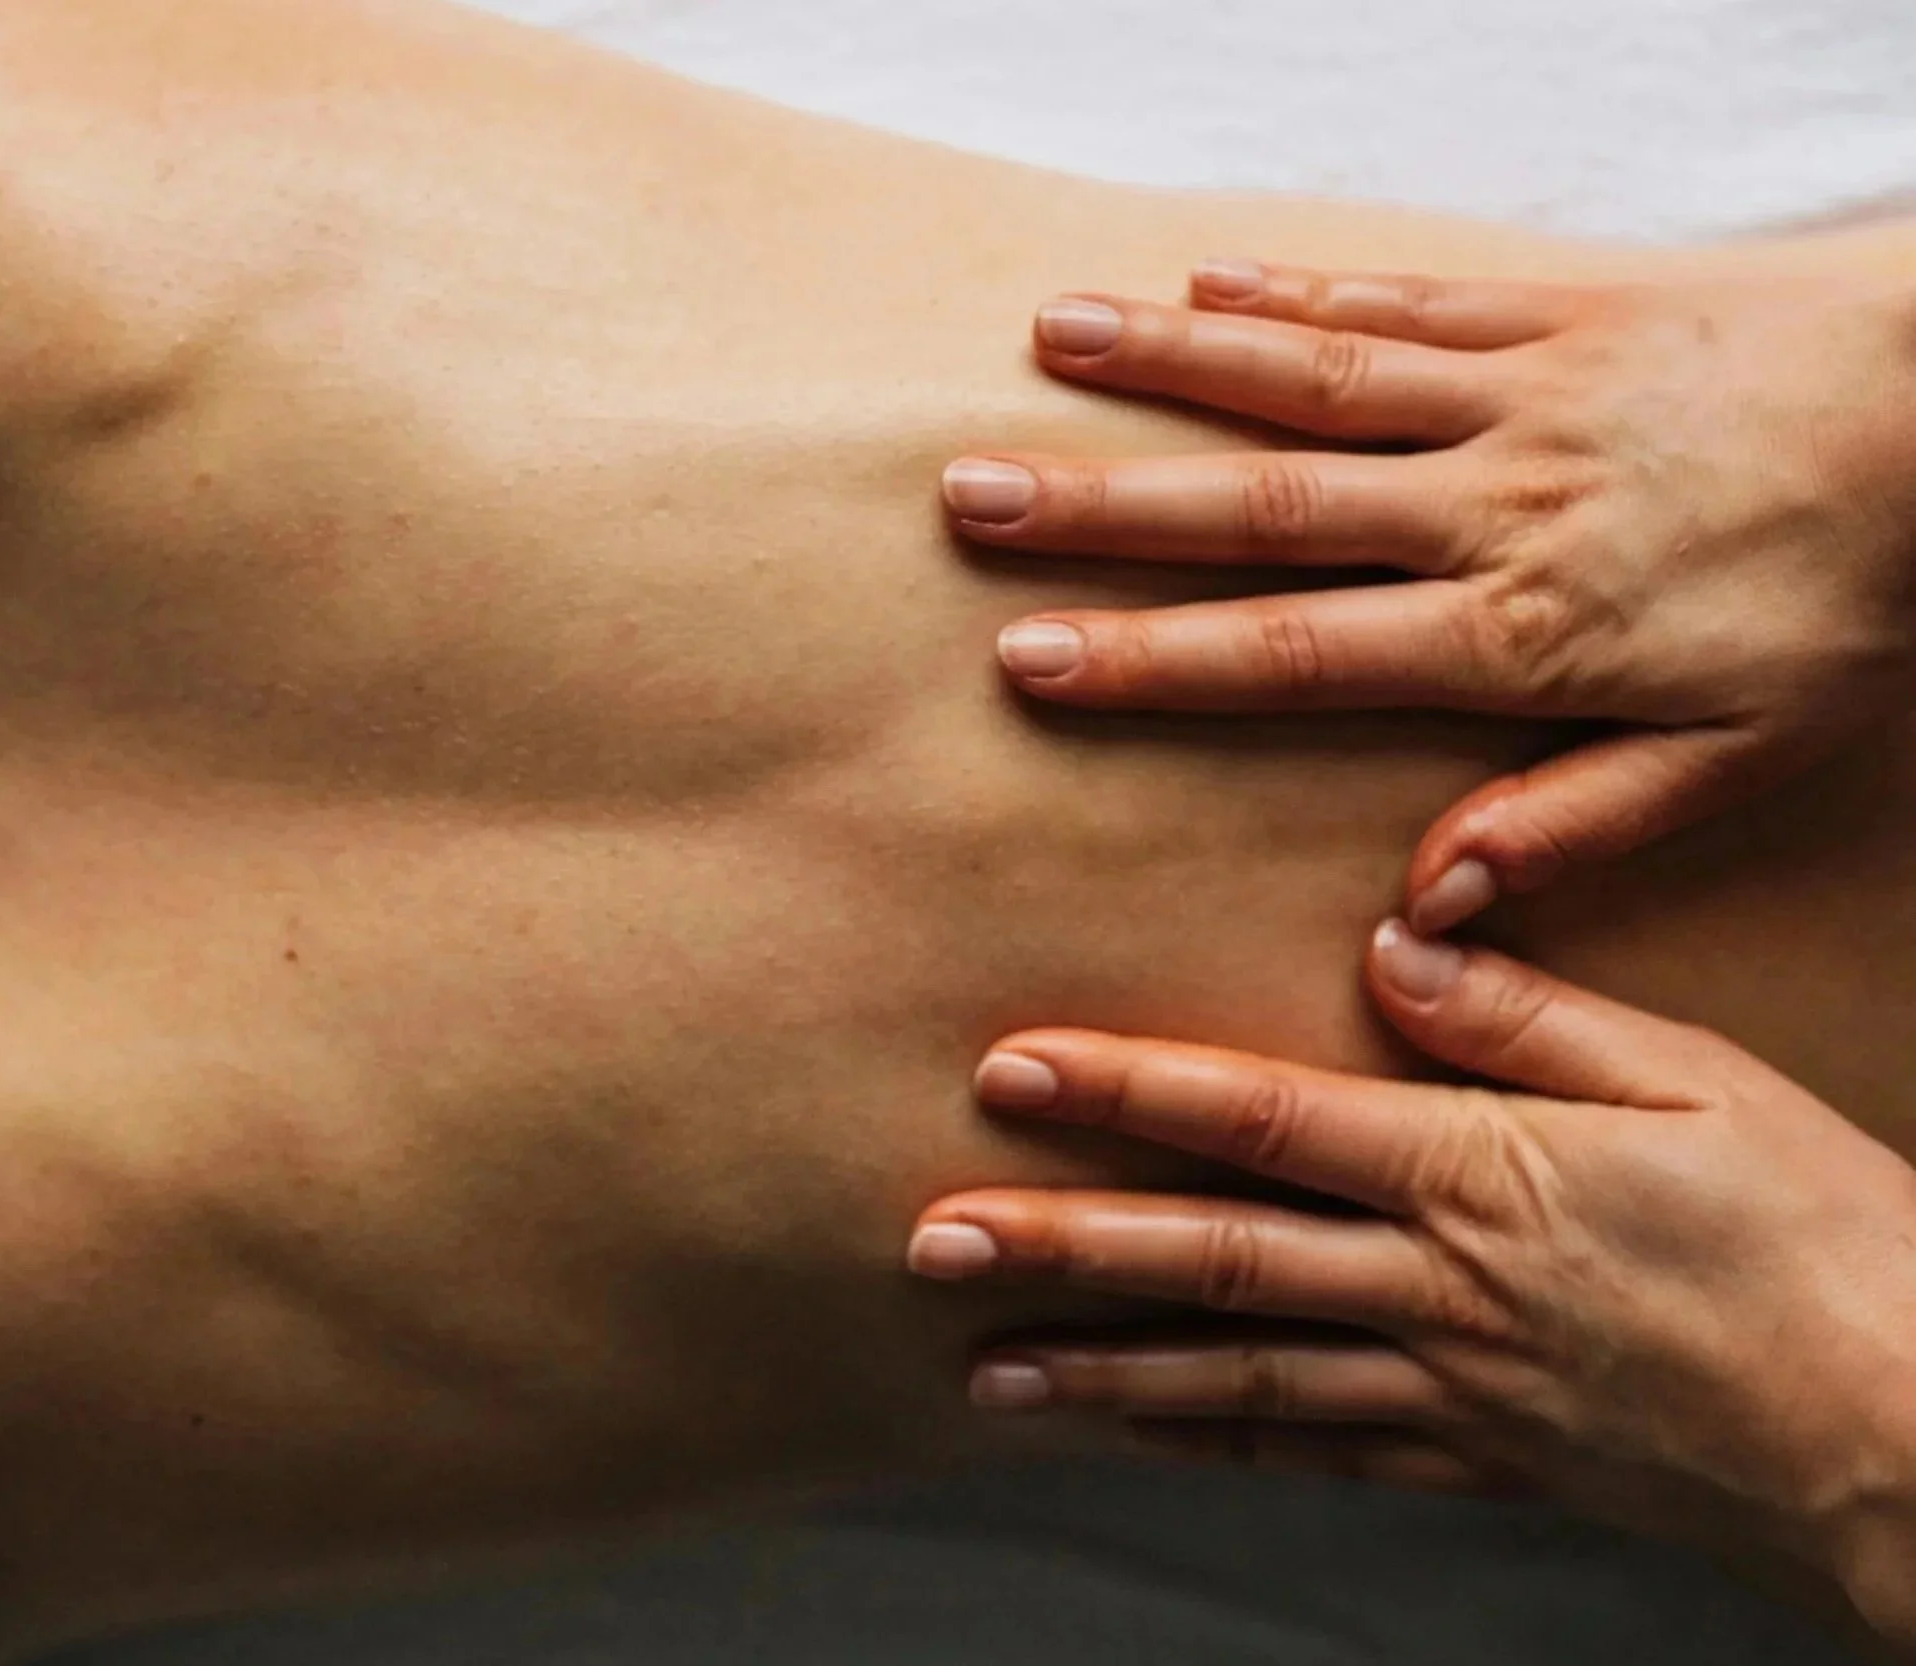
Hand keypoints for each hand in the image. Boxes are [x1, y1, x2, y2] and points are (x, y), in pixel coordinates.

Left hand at [906, 927, 1915, 1643]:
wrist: (1912, 1436)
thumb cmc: (1831, 1235)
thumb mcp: (1703, 1080)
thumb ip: (1531, 1015)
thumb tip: (1391, 944)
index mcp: (1482, 1170)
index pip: (1263, 1119)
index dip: (1126, 1091)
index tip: (1009, 1071)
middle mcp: (1440, 1286)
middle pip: (1215, 1261)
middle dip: (1062, 1248)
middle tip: (931, 1244)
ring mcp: (1451, 1388)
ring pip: (1239, 1380)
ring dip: (1101, 1371)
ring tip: (985, 1367)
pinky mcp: (1480, 1462)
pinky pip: (1317, 1458)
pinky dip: (1214, 1445)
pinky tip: (1138, 1431)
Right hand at [944, 263, 1915, 931]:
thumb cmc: (1855, 599)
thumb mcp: (1741, 756)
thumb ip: (1574, 825)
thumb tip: (1423, 910)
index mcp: (1521, 627)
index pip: (1302, 649)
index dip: (1157, 656)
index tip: (1029, 657)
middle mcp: (1490, 502)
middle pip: (1268, 504)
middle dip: (1109, 502)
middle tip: (972, 494)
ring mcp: (1519, 394)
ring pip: (1312, 377)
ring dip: (1170, 363)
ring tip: (1046, 346)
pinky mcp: (1558, 313)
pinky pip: (1405, 298)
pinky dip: (1297, 289)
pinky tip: (1201, 280)